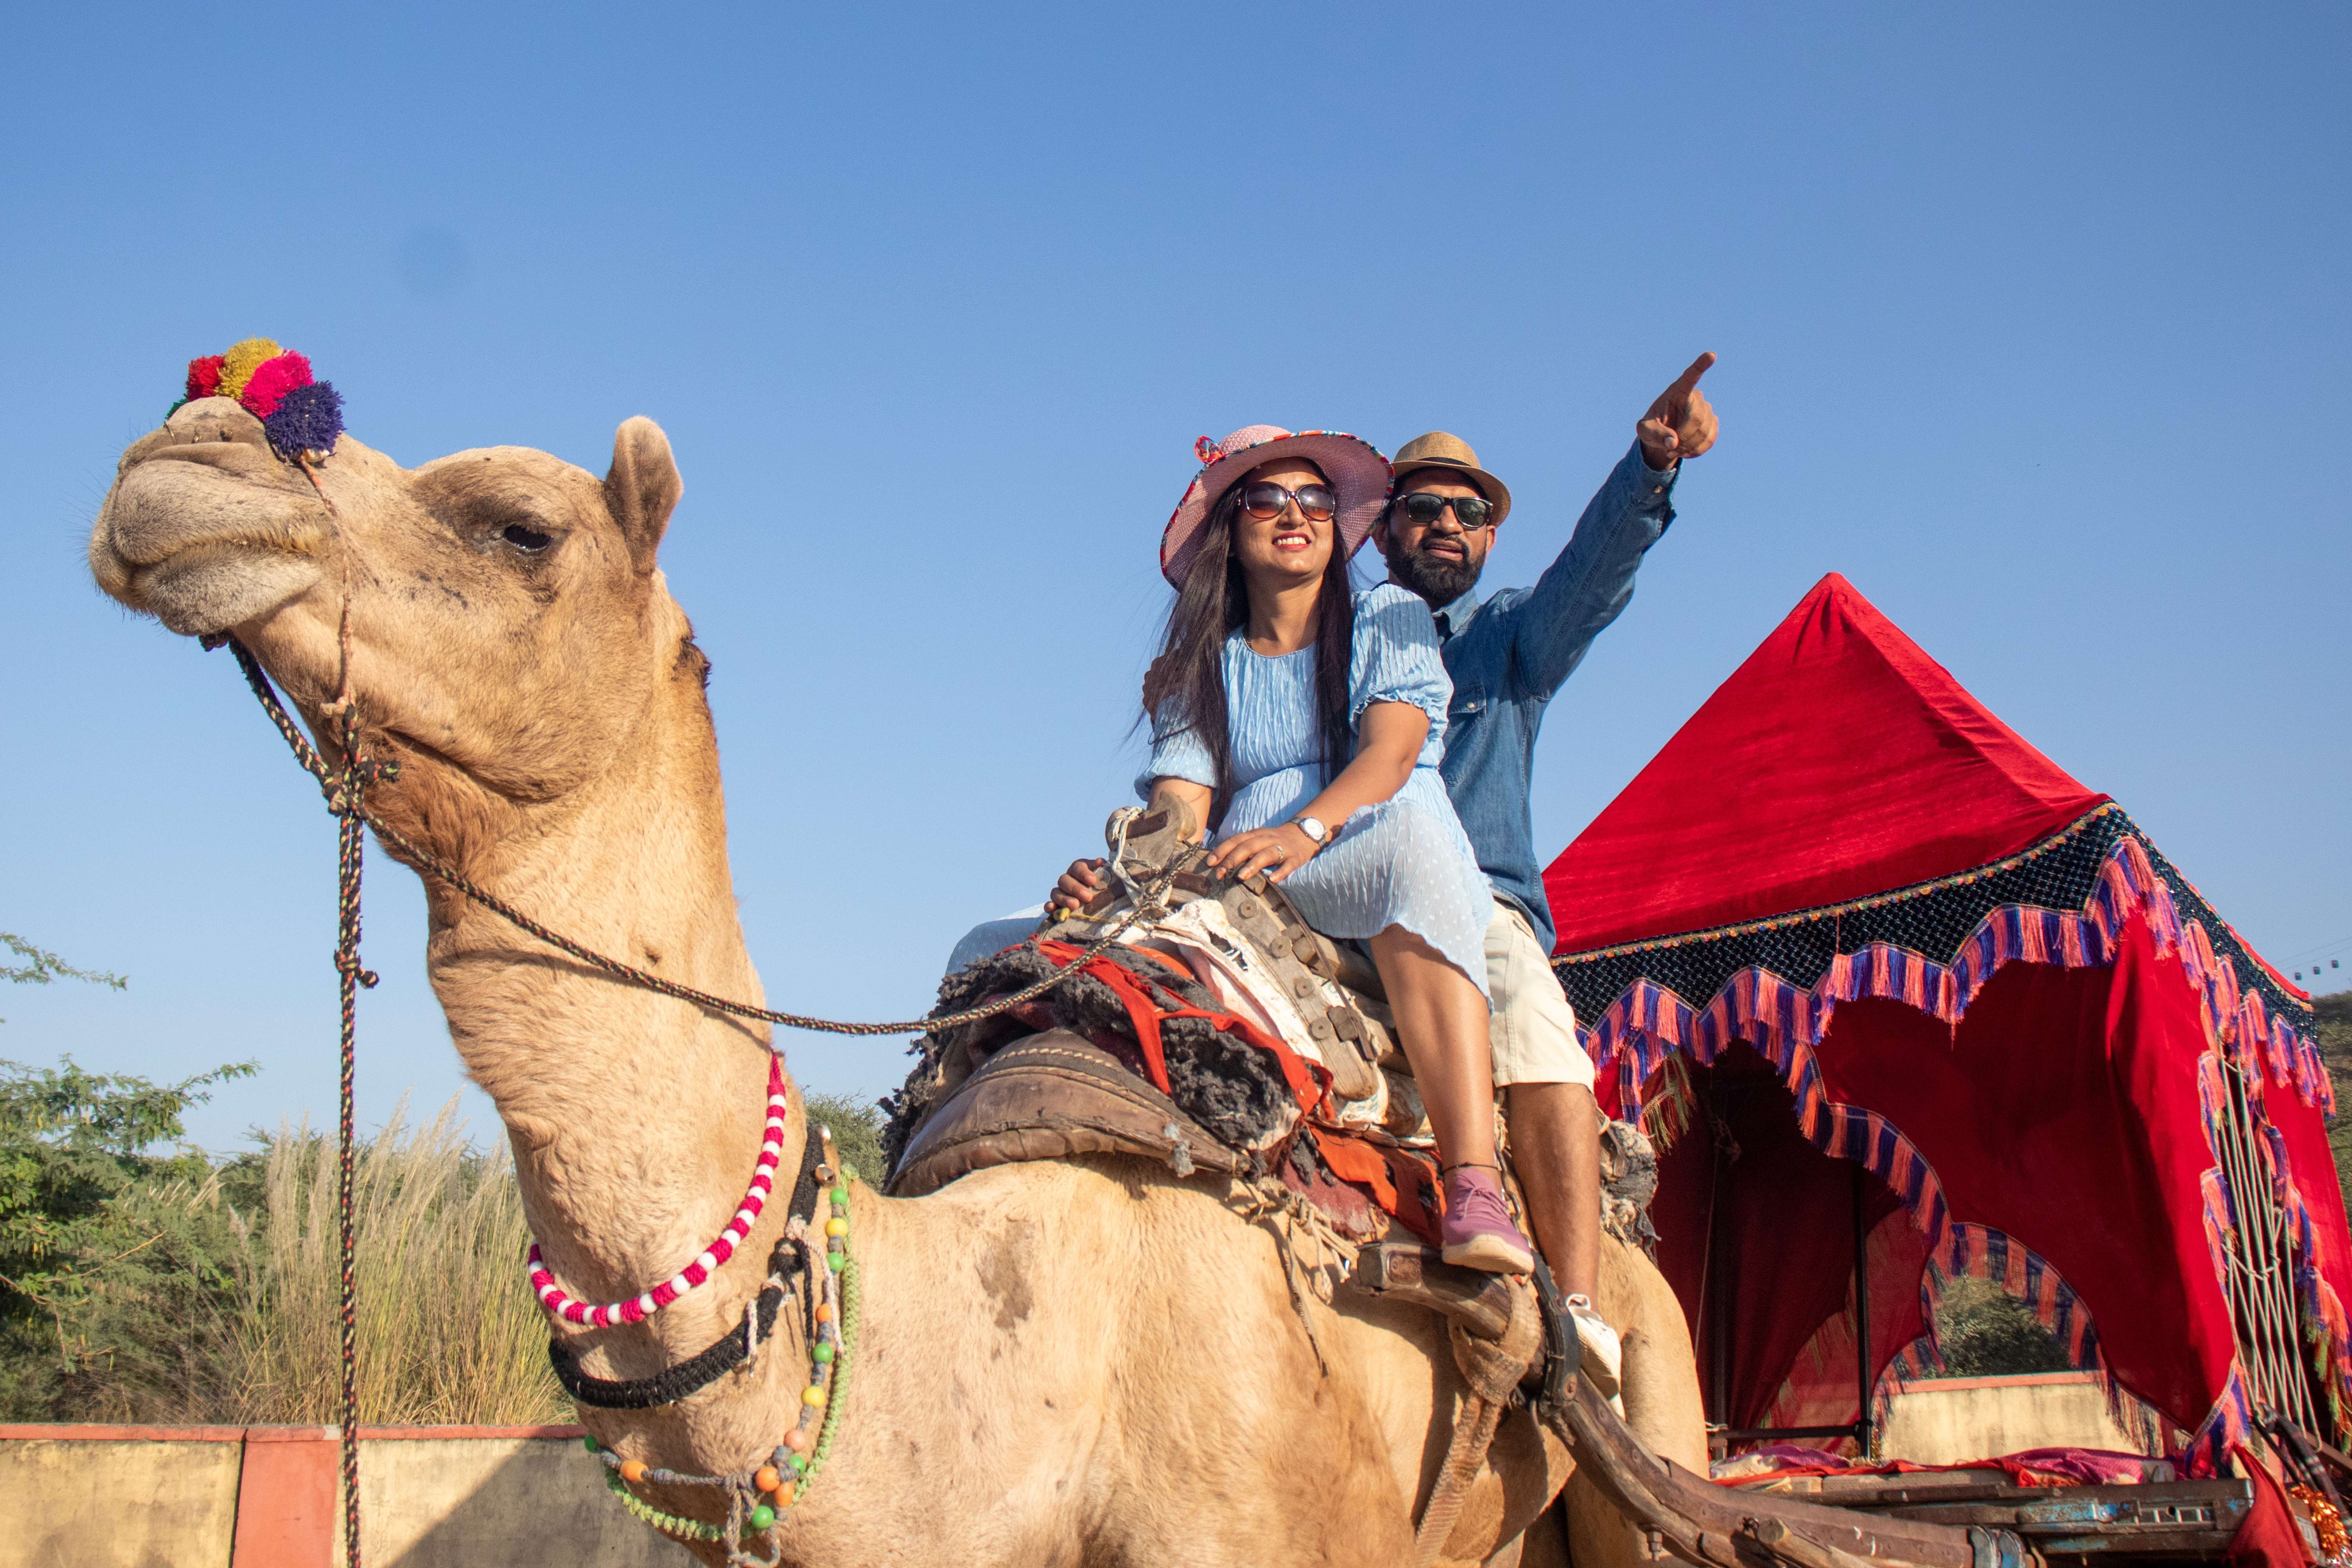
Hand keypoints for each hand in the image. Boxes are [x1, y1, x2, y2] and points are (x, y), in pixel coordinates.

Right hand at [1048, 857, 1106, 913]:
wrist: (1100, 902)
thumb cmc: (1104, 888)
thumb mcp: (1106, 879)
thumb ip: (1105, 872)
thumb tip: (1101, 862)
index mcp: (1079, 870)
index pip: (1078, 867)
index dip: (1084, 873)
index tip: (1092, 881)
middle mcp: (1068, 879)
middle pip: (1065, 880)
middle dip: (1076, 888)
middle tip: (1088, 897)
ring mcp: (1060, 892)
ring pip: (1056, 892)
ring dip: (1064, 898)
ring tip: (1075, 905)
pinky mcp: (1056, 906)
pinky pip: (1049, 905)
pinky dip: (1050, 906)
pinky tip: (1052, 908)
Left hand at [1206, 822, 1317, 883]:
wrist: (1305, 833)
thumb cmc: (1275, 840)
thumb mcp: (1258, 839)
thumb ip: (1241, 847)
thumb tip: (1219, 862)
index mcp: (1256, 834)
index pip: (1236, 840)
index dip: (1222, 850)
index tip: (1210, 863)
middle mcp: (1267, 839)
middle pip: (1248, 846)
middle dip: (1232, 859)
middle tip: (1220, 873)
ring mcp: (1282, 848)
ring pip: (1266, 854)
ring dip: (1253, 864)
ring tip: (1241, 876)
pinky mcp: (1296, 858)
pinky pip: (1288, 865)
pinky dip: (1281, 872)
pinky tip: (1273, 880)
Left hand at [1636, 352, 1718, 470]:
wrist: (1662, 438)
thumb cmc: (1652, 427)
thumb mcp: (1645, 431)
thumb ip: (1655, 434)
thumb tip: (1672, 442)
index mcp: (1677, 391)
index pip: (1690, 376)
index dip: (1701, 366)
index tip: (1711, 354)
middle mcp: (1696, 397)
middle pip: (1697, 418)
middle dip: (1684, 437)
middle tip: (1670, 448)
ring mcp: (1707, 410)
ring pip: (1705, 432)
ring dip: (1688, 447)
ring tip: (1673, 450)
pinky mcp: (1713, 424)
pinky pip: (1710, 440)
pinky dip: (1696, 451)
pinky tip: (1684, 451)